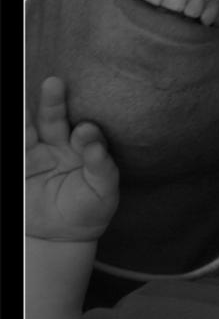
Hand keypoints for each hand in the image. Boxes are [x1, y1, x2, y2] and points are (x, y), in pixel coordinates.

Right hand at [26, 77, 118, 241]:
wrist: (61, 235)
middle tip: (55, 83)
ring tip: (24, 105)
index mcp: (86, 146)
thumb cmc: (90, 208)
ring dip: (26, 116)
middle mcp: (60, 143)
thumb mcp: (103, 191)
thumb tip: (94, 144)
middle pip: (55, 119)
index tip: (85, 131)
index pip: (87, 133)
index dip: (87, 132)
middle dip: (54, 102)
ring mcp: (37, 153)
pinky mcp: (21, 164)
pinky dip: (16, 135)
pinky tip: (19, 129)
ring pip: (29, 130)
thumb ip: (101, 167)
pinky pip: (16, 148)